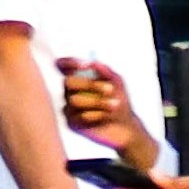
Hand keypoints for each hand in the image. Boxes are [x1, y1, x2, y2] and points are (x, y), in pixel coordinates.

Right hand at [52, 57, 162, 177]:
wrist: (125, 126)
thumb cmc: (120, 99)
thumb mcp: (117, 82)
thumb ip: (106, 71)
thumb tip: (93, 62)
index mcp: (77, 77)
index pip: (64, 65)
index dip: (70, 63)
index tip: (85, 65)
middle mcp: (70, 92)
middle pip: (67, 83)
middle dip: (89, 84)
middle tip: (110, 89)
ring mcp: (69, 107)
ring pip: (74, 101)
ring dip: (97, 102)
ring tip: (116, 104)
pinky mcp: (71, 123)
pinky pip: (78, 117)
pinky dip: (95, 115)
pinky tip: (106, 116)